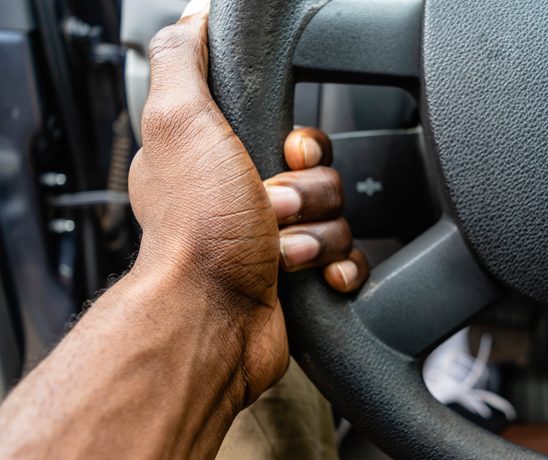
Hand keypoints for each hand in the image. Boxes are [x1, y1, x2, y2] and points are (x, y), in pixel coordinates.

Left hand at [129, 6, 366, 403]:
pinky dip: (340, 266)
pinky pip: (348, 260)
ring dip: (317, 233)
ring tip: (282, 251)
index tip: (289, 152)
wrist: (210, 321)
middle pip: (322, 175)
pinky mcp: (297, 281)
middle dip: (308, 192)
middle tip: (273, 208)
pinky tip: (319, 276)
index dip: (303, 140)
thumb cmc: (196, 230)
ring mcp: (271, 244)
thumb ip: (184, 60)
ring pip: (337, 218)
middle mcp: (242, 201)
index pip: (289, 132)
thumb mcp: (180, 121)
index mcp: (217, 162)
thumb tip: (195, 18)